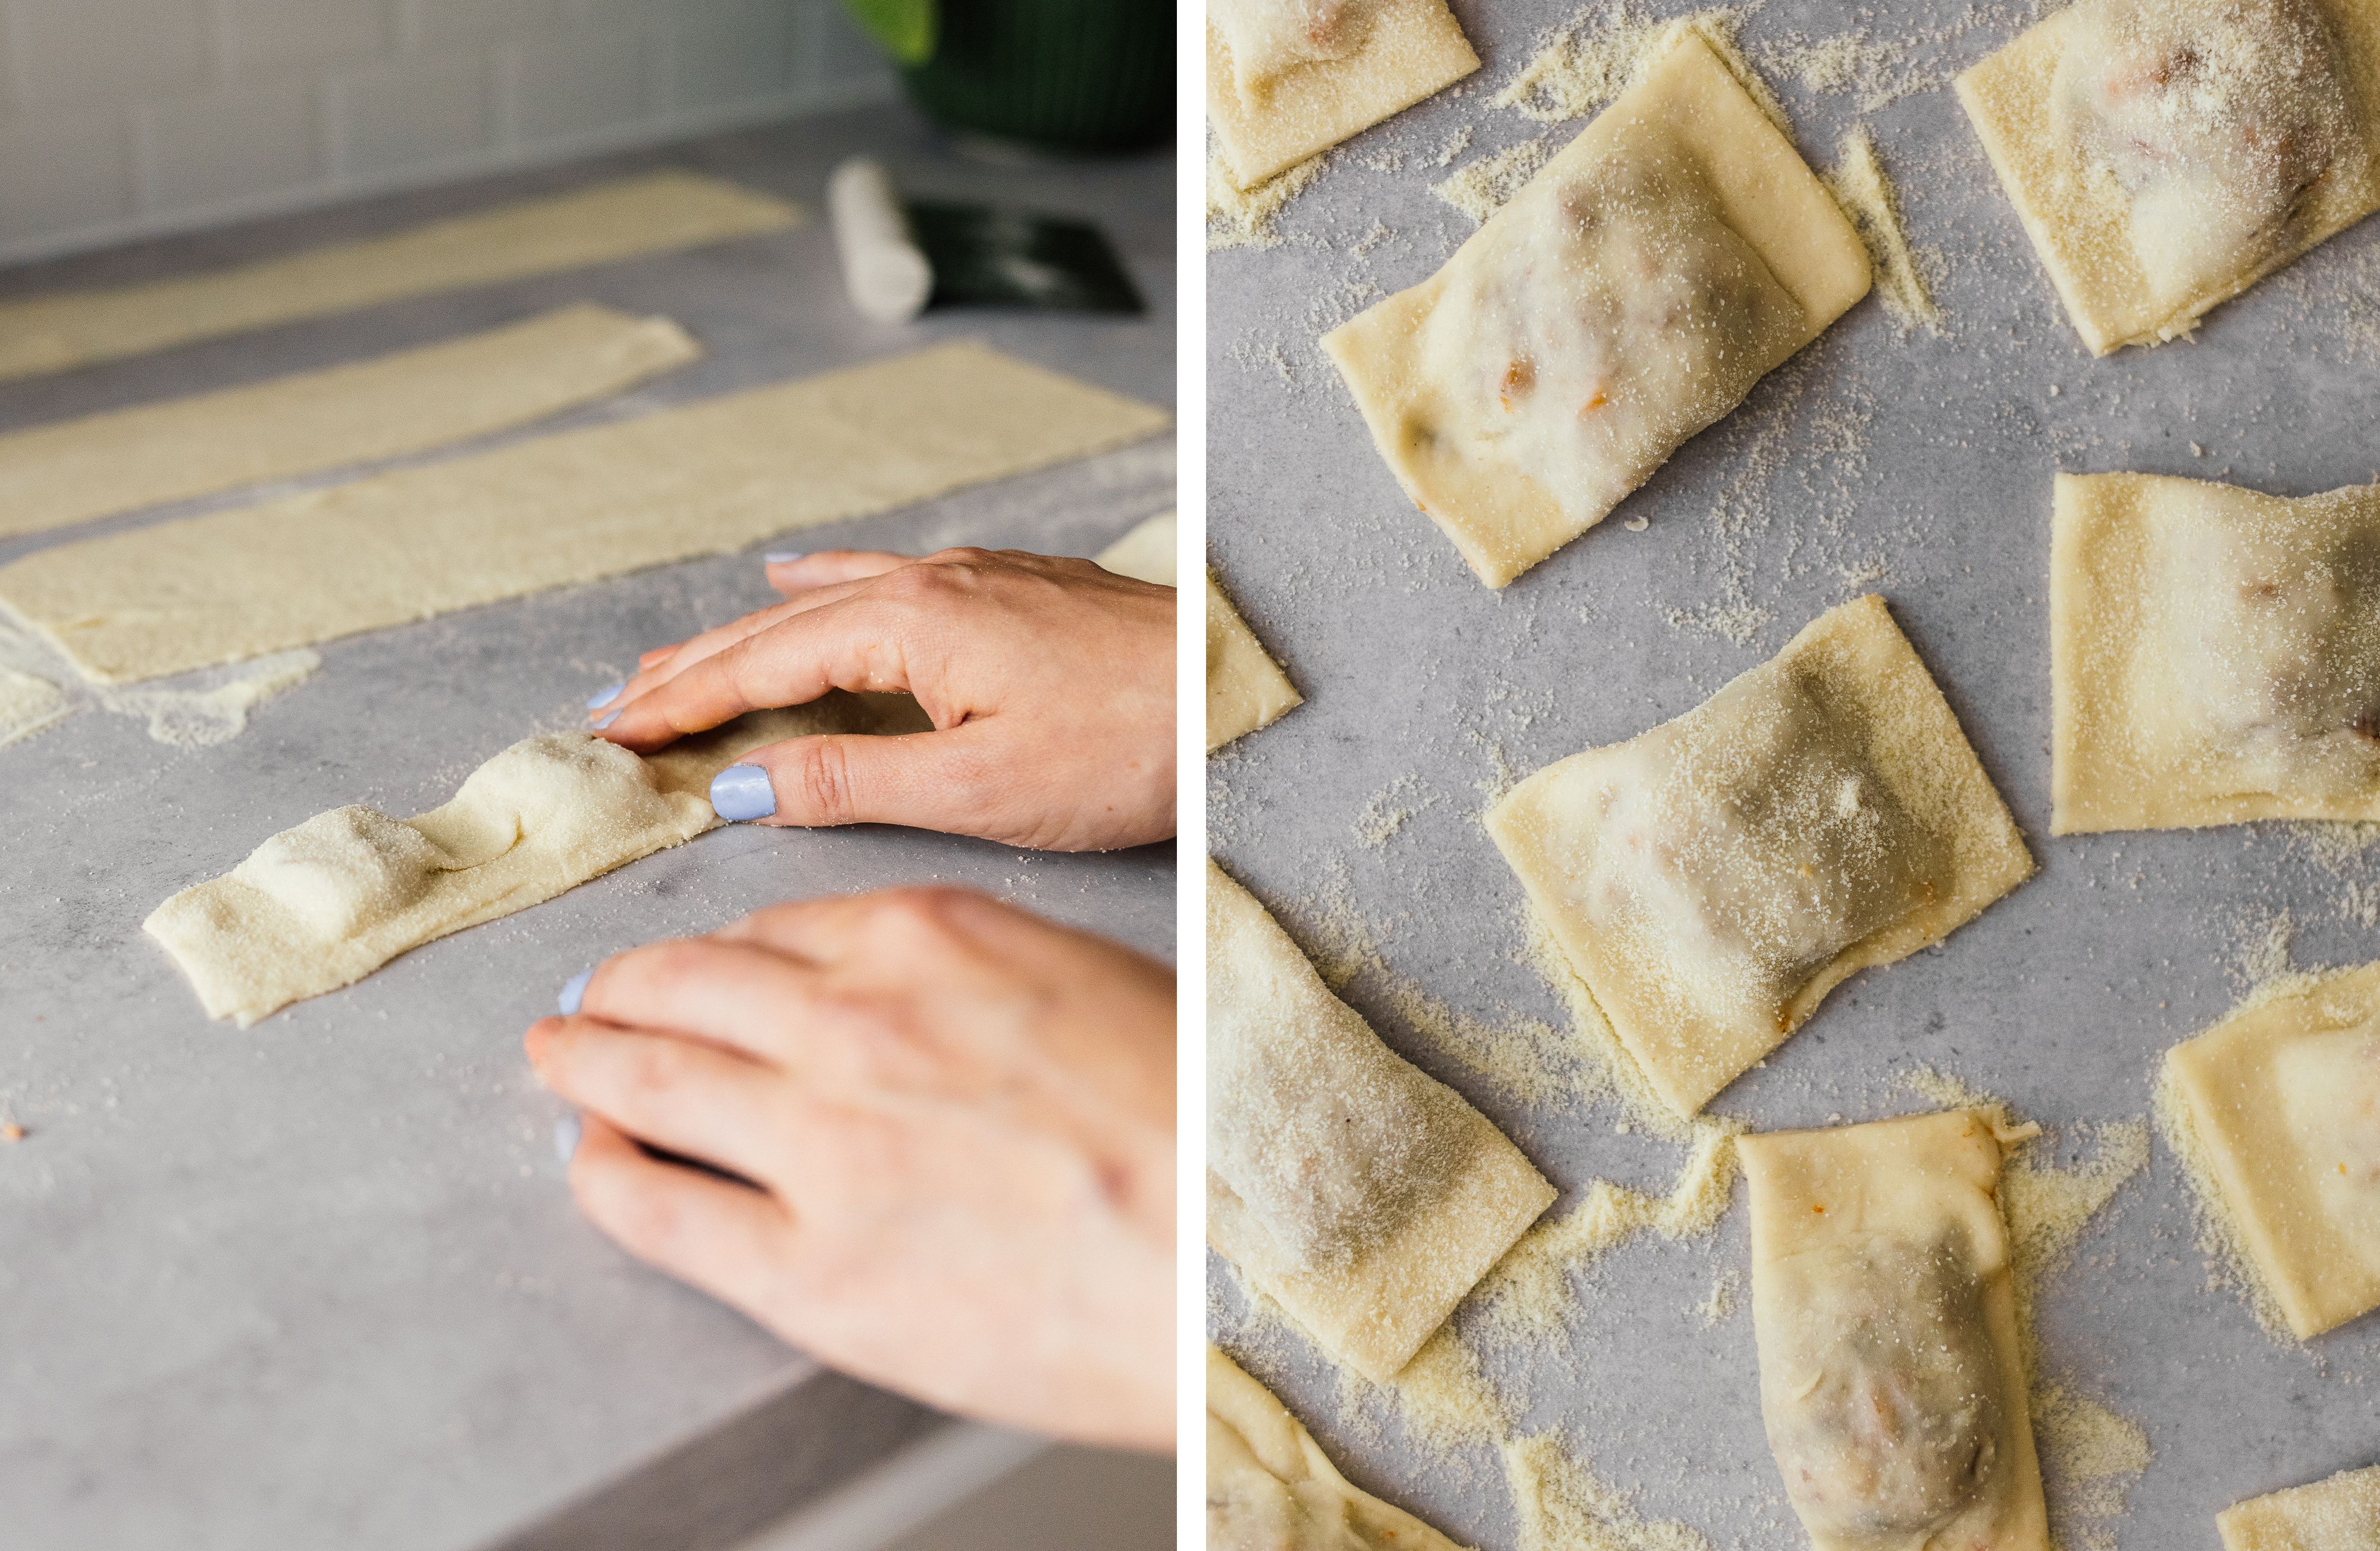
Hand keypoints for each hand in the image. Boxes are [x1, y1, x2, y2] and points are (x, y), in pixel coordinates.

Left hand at [524, 887, 1176, 1450]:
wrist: (1242, 1260)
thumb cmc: (1203, 1126)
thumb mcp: (1097, 987)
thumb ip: (985, 976)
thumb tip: (924, 997)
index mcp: (933, 938)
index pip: (779, 928)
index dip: (720, 950)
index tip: (697, 964)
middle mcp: (855, 1021)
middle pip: (688, 985)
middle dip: (622, 987)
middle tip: (590, 997)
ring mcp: (819, 1143)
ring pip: (650, 1076)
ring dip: (586, 1060)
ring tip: (559, 1058)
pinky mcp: (807, 1269)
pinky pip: (657, 1205)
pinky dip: (602, 1170)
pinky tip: (587, 1158)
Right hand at [590, 549, 1174, 851]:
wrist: (1243, 694)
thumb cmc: (1132, 744)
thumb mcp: (980, 785)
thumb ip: (853, 779)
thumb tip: (740, 782)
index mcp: (909, 623)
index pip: (761, 664)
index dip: (682, 701)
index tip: (612, 732)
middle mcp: (930, 581)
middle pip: (778, 625)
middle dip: (692, 665)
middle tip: (614, 704)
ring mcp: (973, 576)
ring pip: (825, 600)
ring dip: (746, 632)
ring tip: (676, 656)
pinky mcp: (1010, 588)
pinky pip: (881, 577)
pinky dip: (821, 586)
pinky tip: (800, 575)